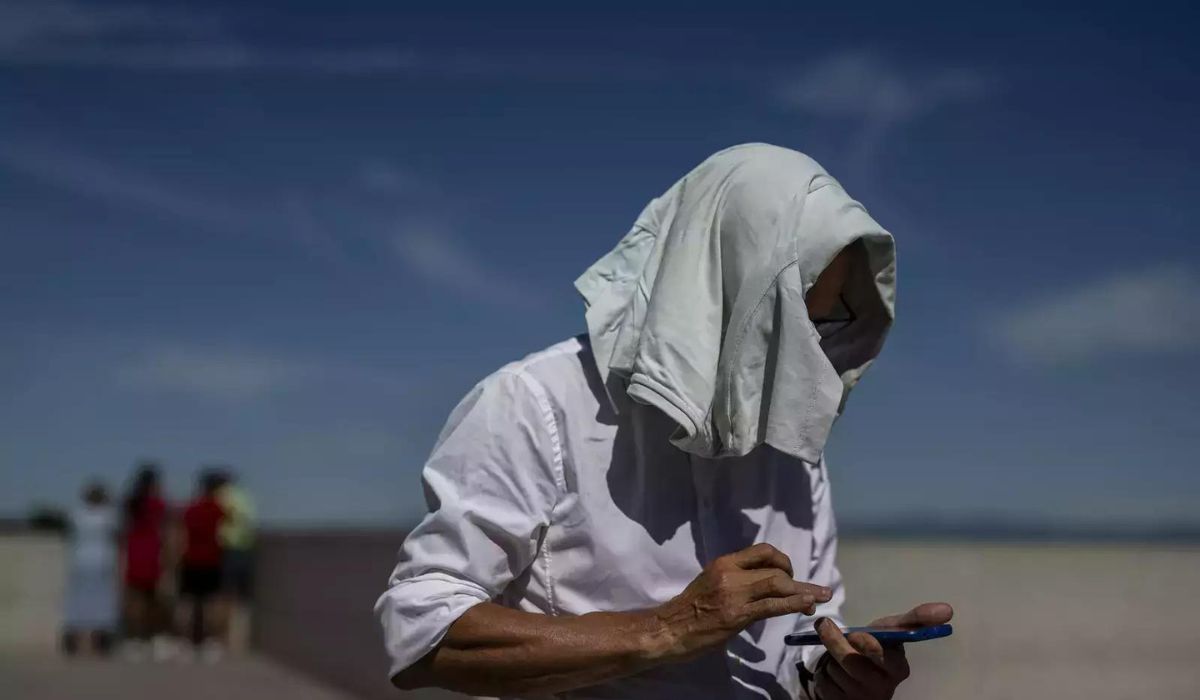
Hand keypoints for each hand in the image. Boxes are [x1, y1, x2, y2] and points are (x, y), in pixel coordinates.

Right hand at [653, 543, 832, 659]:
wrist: (668, 629)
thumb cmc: (688, 610)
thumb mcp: (711, 584)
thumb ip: (735, 580)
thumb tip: (762, 585)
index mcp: (724, 563)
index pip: (762, 551)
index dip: (783, 560)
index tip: (791, 574)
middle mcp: (730, 573)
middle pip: (775, 568)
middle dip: (798, 579)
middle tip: (812, 593)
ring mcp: (734, 594)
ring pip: (778, 584)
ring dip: (804, 591)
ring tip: (821, 598)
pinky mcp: (737, 615)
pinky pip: (773, 606)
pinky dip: (795, 604)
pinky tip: (807, 606)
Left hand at [810, 602, 952, 699]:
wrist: (855, 669)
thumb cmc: (876, 644)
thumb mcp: (892, 629)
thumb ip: (916, 619)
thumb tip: (947, 609)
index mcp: (898, 669)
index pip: (885, 659)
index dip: (870, 646)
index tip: (858, 634)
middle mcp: (882, 688)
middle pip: (853, 664)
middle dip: (836, 642)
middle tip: (824, 625)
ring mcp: (861, 699)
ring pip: (835, 670)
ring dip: (829, 655)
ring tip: (837, 652)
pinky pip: (824, 682)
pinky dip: (823, 670)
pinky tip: (833, 669)